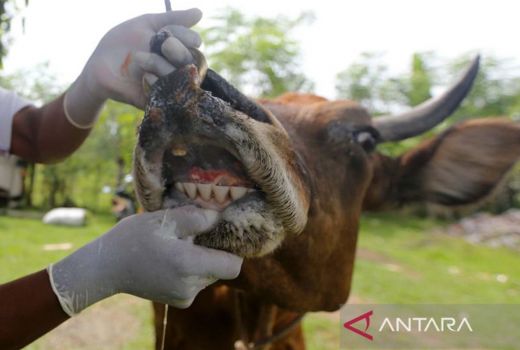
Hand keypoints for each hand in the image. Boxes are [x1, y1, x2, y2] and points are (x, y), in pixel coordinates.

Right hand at [48, 207, 242, 314]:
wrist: (105, 268)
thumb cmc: (132, 239)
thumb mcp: (163, 218)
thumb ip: (195, 217)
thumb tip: (219, 216)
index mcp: (188, 265)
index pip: (233, 265)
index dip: (233, 249)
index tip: (221, 234)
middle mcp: (190, 286)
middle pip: (221, 268)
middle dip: (212, 250)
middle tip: (191, 235)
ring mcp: (184, 296)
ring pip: (210, 274)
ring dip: (200, 259)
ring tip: (177, 246)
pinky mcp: (179, 301)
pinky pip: (197, 282)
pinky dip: (191, 269)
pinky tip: (172, 258)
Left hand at [64, 9, 202, 127]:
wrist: (99, 65)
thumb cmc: (123, 42)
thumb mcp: (147, 24)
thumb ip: (173, 19)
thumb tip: (200, 12)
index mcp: (177, 48)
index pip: (193, 43)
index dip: (185, 37)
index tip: (168, 32)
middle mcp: (177, 67)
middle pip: (191, 61)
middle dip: (178, 51)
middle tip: (164, 45)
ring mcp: (168, 84)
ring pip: (179, 76)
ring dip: (159, 64)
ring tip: (139, 58)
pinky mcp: (158, 100)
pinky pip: (166, 93)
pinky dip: (156, 82)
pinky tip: (143, 76)